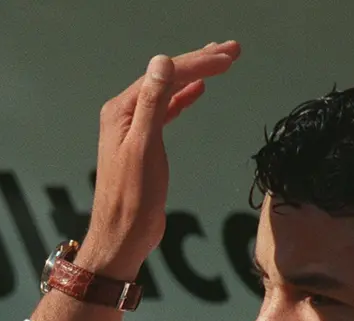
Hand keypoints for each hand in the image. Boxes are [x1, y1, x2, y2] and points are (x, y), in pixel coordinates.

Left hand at [76, 41, 240, 279]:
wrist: (123, 236)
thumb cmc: (132, 198)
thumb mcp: (144, 147)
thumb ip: (152, 103)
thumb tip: (162, 62)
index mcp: (122, 110)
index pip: (164, 74)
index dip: (198, 62)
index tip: (229, 57)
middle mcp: (125, 113)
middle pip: (166, 78)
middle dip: (200, 62)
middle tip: (232, 50)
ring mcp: (134, 128)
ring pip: (168, 91)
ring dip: (195, 76)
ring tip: (221, 62)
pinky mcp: (145, 144)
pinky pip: (167, 110)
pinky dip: (184, 98)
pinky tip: (198, 90)